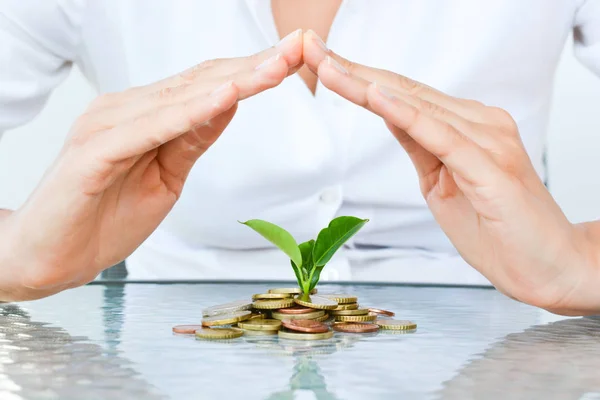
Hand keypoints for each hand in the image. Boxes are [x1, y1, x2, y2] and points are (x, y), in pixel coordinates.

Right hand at [0, 30, 302, 300]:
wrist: (48, 257)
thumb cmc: (104, 218)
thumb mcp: (166, 177)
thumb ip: (193, 139)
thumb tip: (229, 104)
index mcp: (144, 115)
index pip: (206, 85)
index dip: (251, 71)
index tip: (293, 58)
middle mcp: (126, 109)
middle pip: (200, 81)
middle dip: (254, 65)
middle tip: (298, 47)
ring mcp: (107, 126)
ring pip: (181, 98)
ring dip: (233, 80)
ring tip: (276, 65)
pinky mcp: (94, 153)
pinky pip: (149, 129)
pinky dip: (189, 113)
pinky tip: (224, 98)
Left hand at [303, 30, 598, 314]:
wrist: (547, 267)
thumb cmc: (498, 229)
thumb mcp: (442, 183)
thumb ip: (421, 145)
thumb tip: (390, 114)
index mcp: (467, 127)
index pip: (404, 95)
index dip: (359, 77)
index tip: (323, 63)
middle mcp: (480, 124)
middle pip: (405, 91)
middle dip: (353, 71)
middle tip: (312, 50)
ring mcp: (488, 142)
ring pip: (417, 106)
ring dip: (369, 84)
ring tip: (330, 67)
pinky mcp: (491, 168)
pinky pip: (441, 136)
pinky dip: (408, 115)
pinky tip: (378, 97)